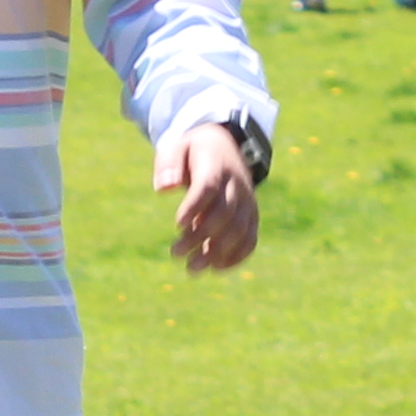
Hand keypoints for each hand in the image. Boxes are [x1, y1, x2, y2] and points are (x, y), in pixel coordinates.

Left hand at [159, 120, 260, 271]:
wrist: (224, 146)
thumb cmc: (192, 151)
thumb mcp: (176, 148)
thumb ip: (168, 165)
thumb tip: (164, 189)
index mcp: (216, 166)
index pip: (208, 187)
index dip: (195, 207)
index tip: (177, 225)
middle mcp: (236, 185)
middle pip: (223, 213)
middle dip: (200, 237)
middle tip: (175, 254)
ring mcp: (248, 201)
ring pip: (239, 230)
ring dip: (217, 252)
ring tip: (192, 269)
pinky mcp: (252, 215)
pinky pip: (250, 238)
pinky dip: (237, 255)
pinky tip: (216, 268)